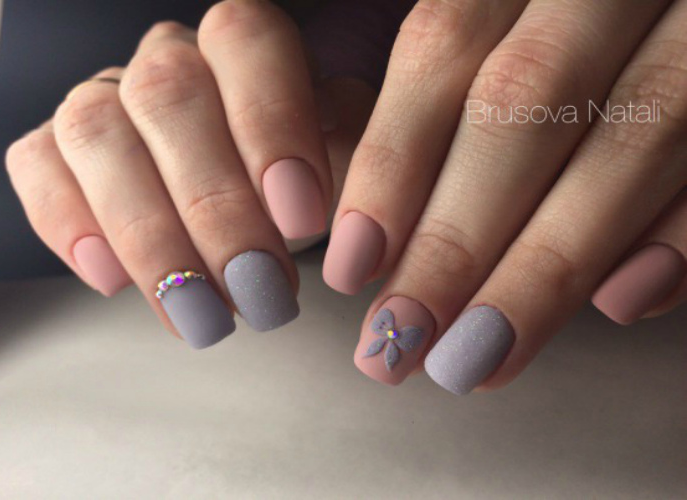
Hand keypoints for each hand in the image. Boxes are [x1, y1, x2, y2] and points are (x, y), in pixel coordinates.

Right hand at [7, 2, 375, 347]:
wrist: (239, 196)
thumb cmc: (294, 181)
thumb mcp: (342, 164)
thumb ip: (355, 164)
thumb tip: (356, 201)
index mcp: (242, 43)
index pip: (248, 45)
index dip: (273, 127)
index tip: (301, 217)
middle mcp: (168, 59)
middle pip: (170, 100)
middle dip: (216, 211)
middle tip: (259, 292)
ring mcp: (104, 96)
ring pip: (96, 135)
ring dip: (149, 237)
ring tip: (200, 315)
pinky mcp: (55, 147)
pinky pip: (36, 165)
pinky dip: (67, 223)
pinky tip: (112, 279)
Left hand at [324, 0, 686, 389]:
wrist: (648, 3)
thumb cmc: (536, 33)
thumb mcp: (473, 32)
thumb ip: (423, 103)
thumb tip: (363, 222)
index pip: (444, 47)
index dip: (392, 162)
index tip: (350, 267)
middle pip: (526, 104)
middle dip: (457, 239)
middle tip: (401, 341)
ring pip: (637, 132)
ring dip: (549, 268)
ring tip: (481, 357)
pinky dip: (680, 234)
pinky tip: (620, 305)